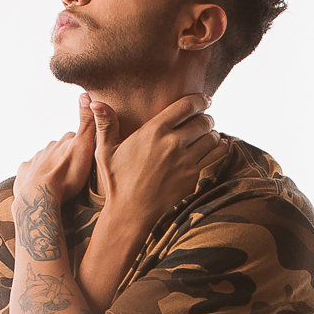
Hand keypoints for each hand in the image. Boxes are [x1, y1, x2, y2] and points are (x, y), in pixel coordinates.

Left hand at [13, 94, 95, 207]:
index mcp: (63, 141)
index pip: (77, 139)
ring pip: (46, 160)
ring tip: (61, 181)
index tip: (90, 158)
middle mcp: (47, 147)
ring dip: (53, 167)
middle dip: (67, 157)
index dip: (85, 147)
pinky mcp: (24, 173)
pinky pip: (31, 172)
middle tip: (77, 172)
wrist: (40, 196)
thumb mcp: (84, 147)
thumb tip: (85, 94)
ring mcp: (34, 160)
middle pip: (60, 150)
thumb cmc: (66, 176)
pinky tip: (43, 185)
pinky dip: (37, 176)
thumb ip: (87, 123)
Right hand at [90, 93, 226, 226]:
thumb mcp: (105, 151)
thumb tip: (93, 101)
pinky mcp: (194, 177)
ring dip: (212, 134)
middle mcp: (173, 143)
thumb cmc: (117, 182)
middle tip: (204, 121)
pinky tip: (216, 148)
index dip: (200, 100)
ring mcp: (186, 161)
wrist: (130, 213)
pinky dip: (220, 148)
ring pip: (212, 137)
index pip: (187, 105)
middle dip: (206, 118)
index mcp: (153, 131)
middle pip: (203, 120)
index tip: (205, 100)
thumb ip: (105, 124)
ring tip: (208, 136)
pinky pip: (218, 155)